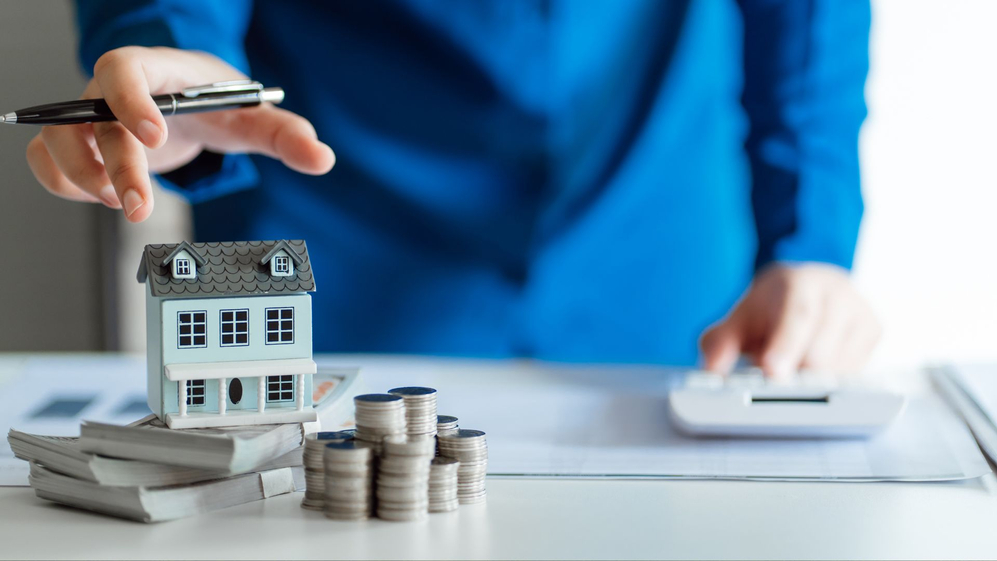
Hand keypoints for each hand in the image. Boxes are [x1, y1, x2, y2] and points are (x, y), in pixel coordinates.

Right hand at [26, 46, 335, 222]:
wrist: (188, 104)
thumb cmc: (215, 102)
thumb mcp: (252, 116)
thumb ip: (286, 134)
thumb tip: (322, 157)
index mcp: (155, 72)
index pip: (124, 70)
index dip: (131, 101)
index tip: (154, 136)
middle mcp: (111, 92)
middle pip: (91, 120)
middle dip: (115, 167)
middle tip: (140, 206)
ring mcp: (88, 119)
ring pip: (58, 142)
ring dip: (83, 179)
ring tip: (122, 204)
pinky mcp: (77, 145)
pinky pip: (46, 162)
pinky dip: (63, 185)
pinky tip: (101, 198)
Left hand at [699, 263, 880, 379]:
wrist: (804, 287)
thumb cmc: (770, 308)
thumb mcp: (738, 320)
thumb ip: (719, 344)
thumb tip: (711, 372)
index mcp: (802, 283)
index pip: (799, 316)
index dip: (786, 347)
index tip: (771, 372)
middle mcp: (837, 293)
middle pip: (820, 351)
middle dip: (793, 374)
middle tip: (772, 381)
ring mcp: (861, 312)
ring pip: (839, 368)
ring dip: (811, 381)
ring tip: (792, 366)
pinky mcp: (874, 332)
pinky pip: (854, 373)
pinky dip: (830, 381)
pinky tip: (814, 368)